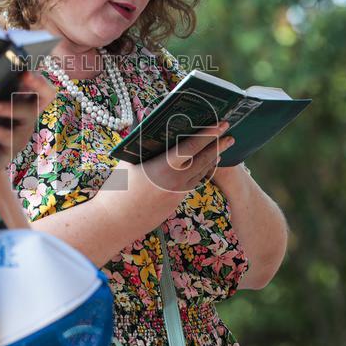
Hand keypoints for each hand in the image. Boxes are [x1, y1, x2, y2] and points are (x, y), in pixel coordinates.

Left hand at [0, 71, 56, 184]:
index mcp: (24, 103)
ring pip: (28, 114)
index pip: (44, 87)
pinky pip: (6, 136)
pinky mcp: (12, 147)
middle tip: (23, 75)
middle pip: (45, 96)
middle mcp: (28, 116)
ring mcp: (22, 132)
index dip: (40, 77)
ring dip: (10, 107)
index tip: (27, 68)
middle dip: (38, 83)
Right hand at [96, 122, 233, 232]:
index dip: (208, 135)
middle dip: (218, 146)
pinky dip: (199, 173)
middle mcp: (175, 182)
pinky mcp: (174, 204)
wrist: (115, 223)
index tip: (220, 125)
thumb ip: (143, 143)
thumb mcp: (128, 161)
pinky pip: (191, 184)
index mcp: (163, 168)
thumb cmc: (117, 189)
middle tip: (230, 135)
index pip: (192, 147)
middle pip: (203, 161)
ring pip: (200, 174)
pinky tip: (202, 166)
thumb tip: (149, 122)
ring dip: (211, 160)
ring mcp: (177, 195)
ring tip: (221, 148)